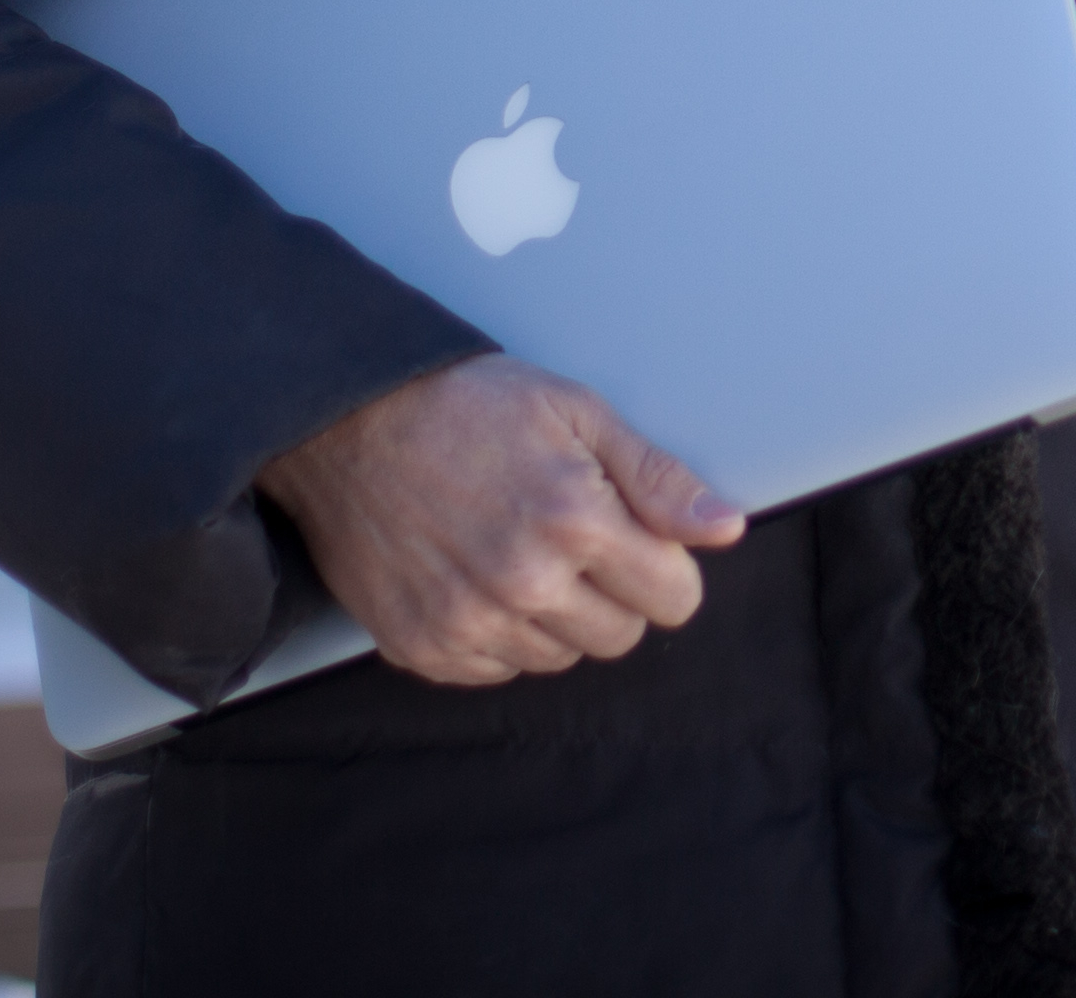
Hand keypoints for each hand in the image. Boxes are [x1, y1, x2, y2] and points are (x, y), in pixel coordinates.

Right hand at [254, 356, 742, 686]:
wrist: (348, 422)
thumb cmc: (467, 405)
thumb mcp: (577, 410)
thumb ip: (658, 476)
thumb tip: (727, 527)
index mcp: (574, 520)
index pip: (673, 598)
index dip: (664, 566)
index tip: (639, 542)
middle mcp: (524, 582)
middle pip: (621, 636)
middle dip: (614, 593)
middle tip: (573, 540)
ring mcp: (469, 621)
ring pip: (560, 658)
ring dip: (557, 617)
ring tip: (520, 552)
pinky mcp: (423, 646)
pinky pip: (498, 671)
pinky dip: (500, 635)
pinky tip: (480, 578)